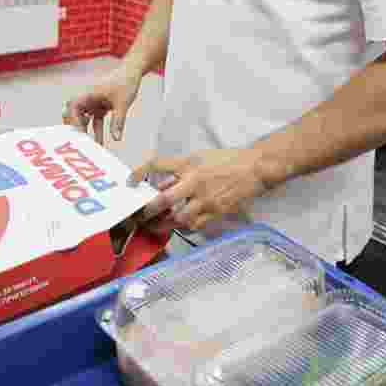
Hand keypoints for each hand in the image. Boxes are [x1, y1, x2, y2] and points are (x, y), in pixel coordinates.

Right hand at [63, 61, 141, 144]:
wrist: (132, 72)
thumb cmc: (125, 82)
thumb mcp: (123, 103)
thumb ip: (118, 121)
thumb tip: (116, 138)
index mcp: (88, 93)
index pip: (73, 107)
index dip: (73, 121)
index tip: (79, 134)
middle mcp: (87, 98)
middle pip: (72, 114)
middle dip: (74, 128)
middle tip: (80, 144)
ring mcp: (92, 103)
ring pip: (82, 120)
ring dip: (84, 132)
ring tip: (88, 148)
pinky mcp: (99, 107)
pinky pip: (94, 122)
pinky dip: (95, 132)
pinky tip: (100, 144)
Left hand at [129, 150, 267, 232]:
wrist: (254, 168)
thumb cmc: (226, 160)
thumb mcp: (199, 158)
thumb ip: (179, 171)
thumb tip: (162, 185)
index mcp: (188, 164)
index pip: (157, 164)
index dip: (139, 172)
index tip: (130, 181)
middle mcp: (194, 182)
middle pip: (164, 200)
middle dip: (148, 211)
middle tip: (140, 216)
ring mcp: (206, 199)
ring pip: (179, 218)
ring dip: (165, 224)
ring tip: (155, 227)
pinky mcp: (217, 211)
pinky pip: (196, 225)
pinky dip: (185, 226)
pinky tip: (180, 225)